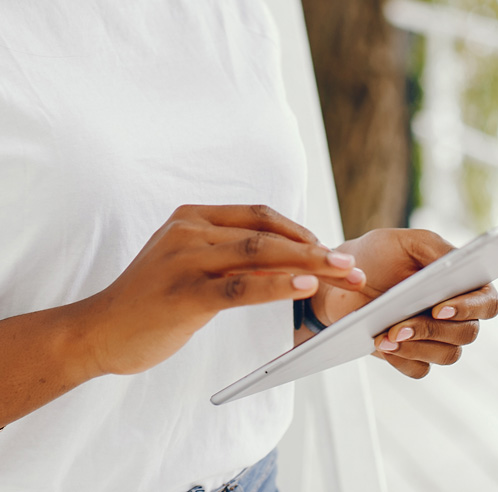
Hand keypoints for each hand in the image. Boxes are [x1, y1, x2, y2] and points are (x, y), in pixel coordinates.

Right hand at [77, 204, 365, 377]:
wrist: (98, 330)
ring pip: (259, 254)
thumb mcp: (190, 266)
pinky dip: (277, 285)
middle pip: (267, 234)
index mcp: (193, 217)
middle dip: (315, 249)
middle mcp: (190, 229)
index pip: (259, 216)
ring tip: (340, 275)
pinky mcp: (183, 292)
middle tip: (350, 265)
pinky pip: (240, 287)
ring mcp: (185, 258)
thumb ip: (230, 258)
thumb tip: (287, 262)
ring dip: (308, 265)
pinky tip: (304, 287)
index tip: (328, 248)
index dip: (299, 231)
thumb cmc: (149, 300)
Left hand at [312, 228, 497, 379]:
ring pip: (447, 354)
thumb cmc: (378, 255)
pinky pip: (420, 368)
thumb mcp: (405, 241)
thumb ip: (435, 247)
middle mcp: (455, 312)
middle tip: (400, 324)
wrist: (342, 281)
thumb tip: (458, 262)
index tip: (440, 307)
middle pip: (467, 333)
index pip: (487, 301)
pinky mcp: (414, 355)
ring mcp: (436, 336)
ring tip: (386, 335)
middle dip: (433, 329)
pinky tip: (383, 345)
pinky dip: (403, 359)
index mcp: (461, 282)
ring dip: (416, 345)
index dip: (472, 308)